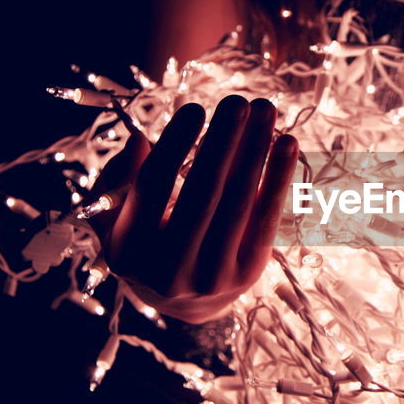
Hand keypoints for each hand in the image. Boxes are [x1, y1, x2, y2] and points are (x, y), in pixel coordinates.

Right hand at [90, 95, 298, 323]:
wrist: (186, 301)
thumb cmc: (147, 241)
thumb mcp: (116, 216)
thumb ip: (117, 180)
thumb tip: (139, 142)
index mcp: (127, 250)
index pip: (152, 187)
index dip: (174, 145)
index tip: (194, 108)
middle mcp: (168, 270)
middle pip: (201, 194)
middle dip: (223, 143)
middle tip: (238, 102)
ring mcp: (211, 277)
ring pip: (237, 203)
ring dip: (255, 151)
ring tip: (264, 110)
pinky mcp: (248, 274)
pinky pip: (266, 220)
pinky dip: (277, 179)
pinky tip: (287, 144)